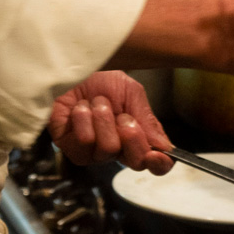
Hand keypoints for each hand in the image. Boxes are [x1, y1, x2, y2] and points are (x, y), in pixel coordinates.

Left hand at [49, 71, 173, 173]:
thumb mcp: (131, 93)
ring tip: (97, 104)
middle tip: (123, 116)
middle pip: (135, 162)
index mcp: (136, 137)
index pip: (156, 164)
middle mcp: (116, 149)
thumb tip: (164, 146)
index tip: (156, 154)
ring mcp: (92, 152)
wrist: (72, 69)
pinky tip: (80, 109)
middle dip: (132, 135)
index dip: (159, 163)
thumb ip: (148, 120)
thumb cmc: (100, 80)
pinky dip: (84, 118)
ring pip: (108, 149)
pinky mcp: (70, 148)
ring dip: (104, 118)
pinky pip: (85, 141)